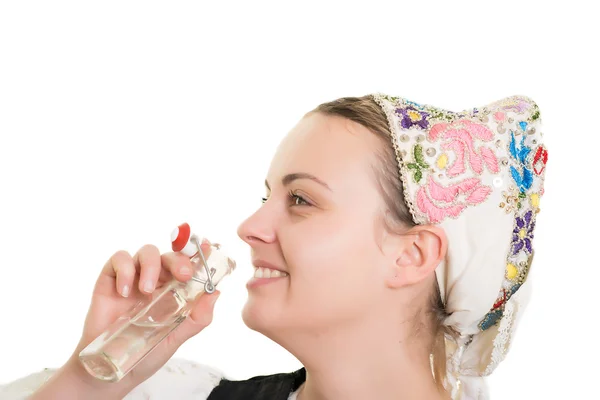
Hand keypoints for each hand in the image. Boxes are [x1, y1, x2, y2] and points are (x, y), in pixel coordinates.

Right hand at [70, 243, 219, 393]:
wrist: (113, 372)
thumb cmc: (146, 353)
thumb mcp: (176, 337)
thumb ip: (197, 318)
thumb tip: (216, 294)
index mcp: (174, 290)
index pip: (188, 263)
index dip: (198, 252)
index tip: (207, 247)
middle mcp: (156, 280)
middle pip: (169, 255)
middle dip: (179, 260)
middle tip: (183, 275)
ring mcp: (133, 278)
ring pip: (146, 252)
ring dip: (151, 266)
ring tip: (146, 291)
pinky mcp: (110, 280)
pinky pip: (118, 259)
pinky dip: (124, 270)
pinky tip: (124, 292)